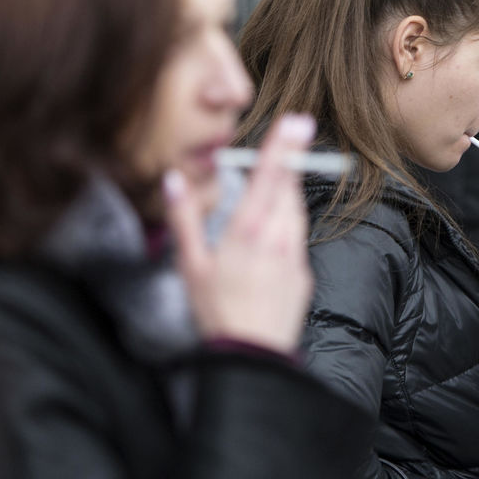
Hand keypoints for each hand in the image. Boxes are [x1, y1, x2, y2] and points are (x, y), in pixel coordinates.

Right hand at [165, 113, 314, 354]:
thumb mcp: (190, 266)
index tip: (297, 122)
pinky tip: (274, 227)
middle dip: (293, 156)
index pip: (268, 180)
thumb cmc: (215, 312)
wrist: (253, 356)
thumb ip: (183, 220)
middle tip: (300, 125)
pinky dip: (288, 222)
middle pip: (288, 188)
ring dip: (289, 189)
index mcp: (245, 233)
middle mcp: (275, 239)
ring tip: (282, 174)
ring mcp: (294, 255)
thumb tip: (174, 180)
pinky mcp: (304, 271)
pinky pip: (297, 236)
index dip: (282, 149)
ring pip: (295, 210)